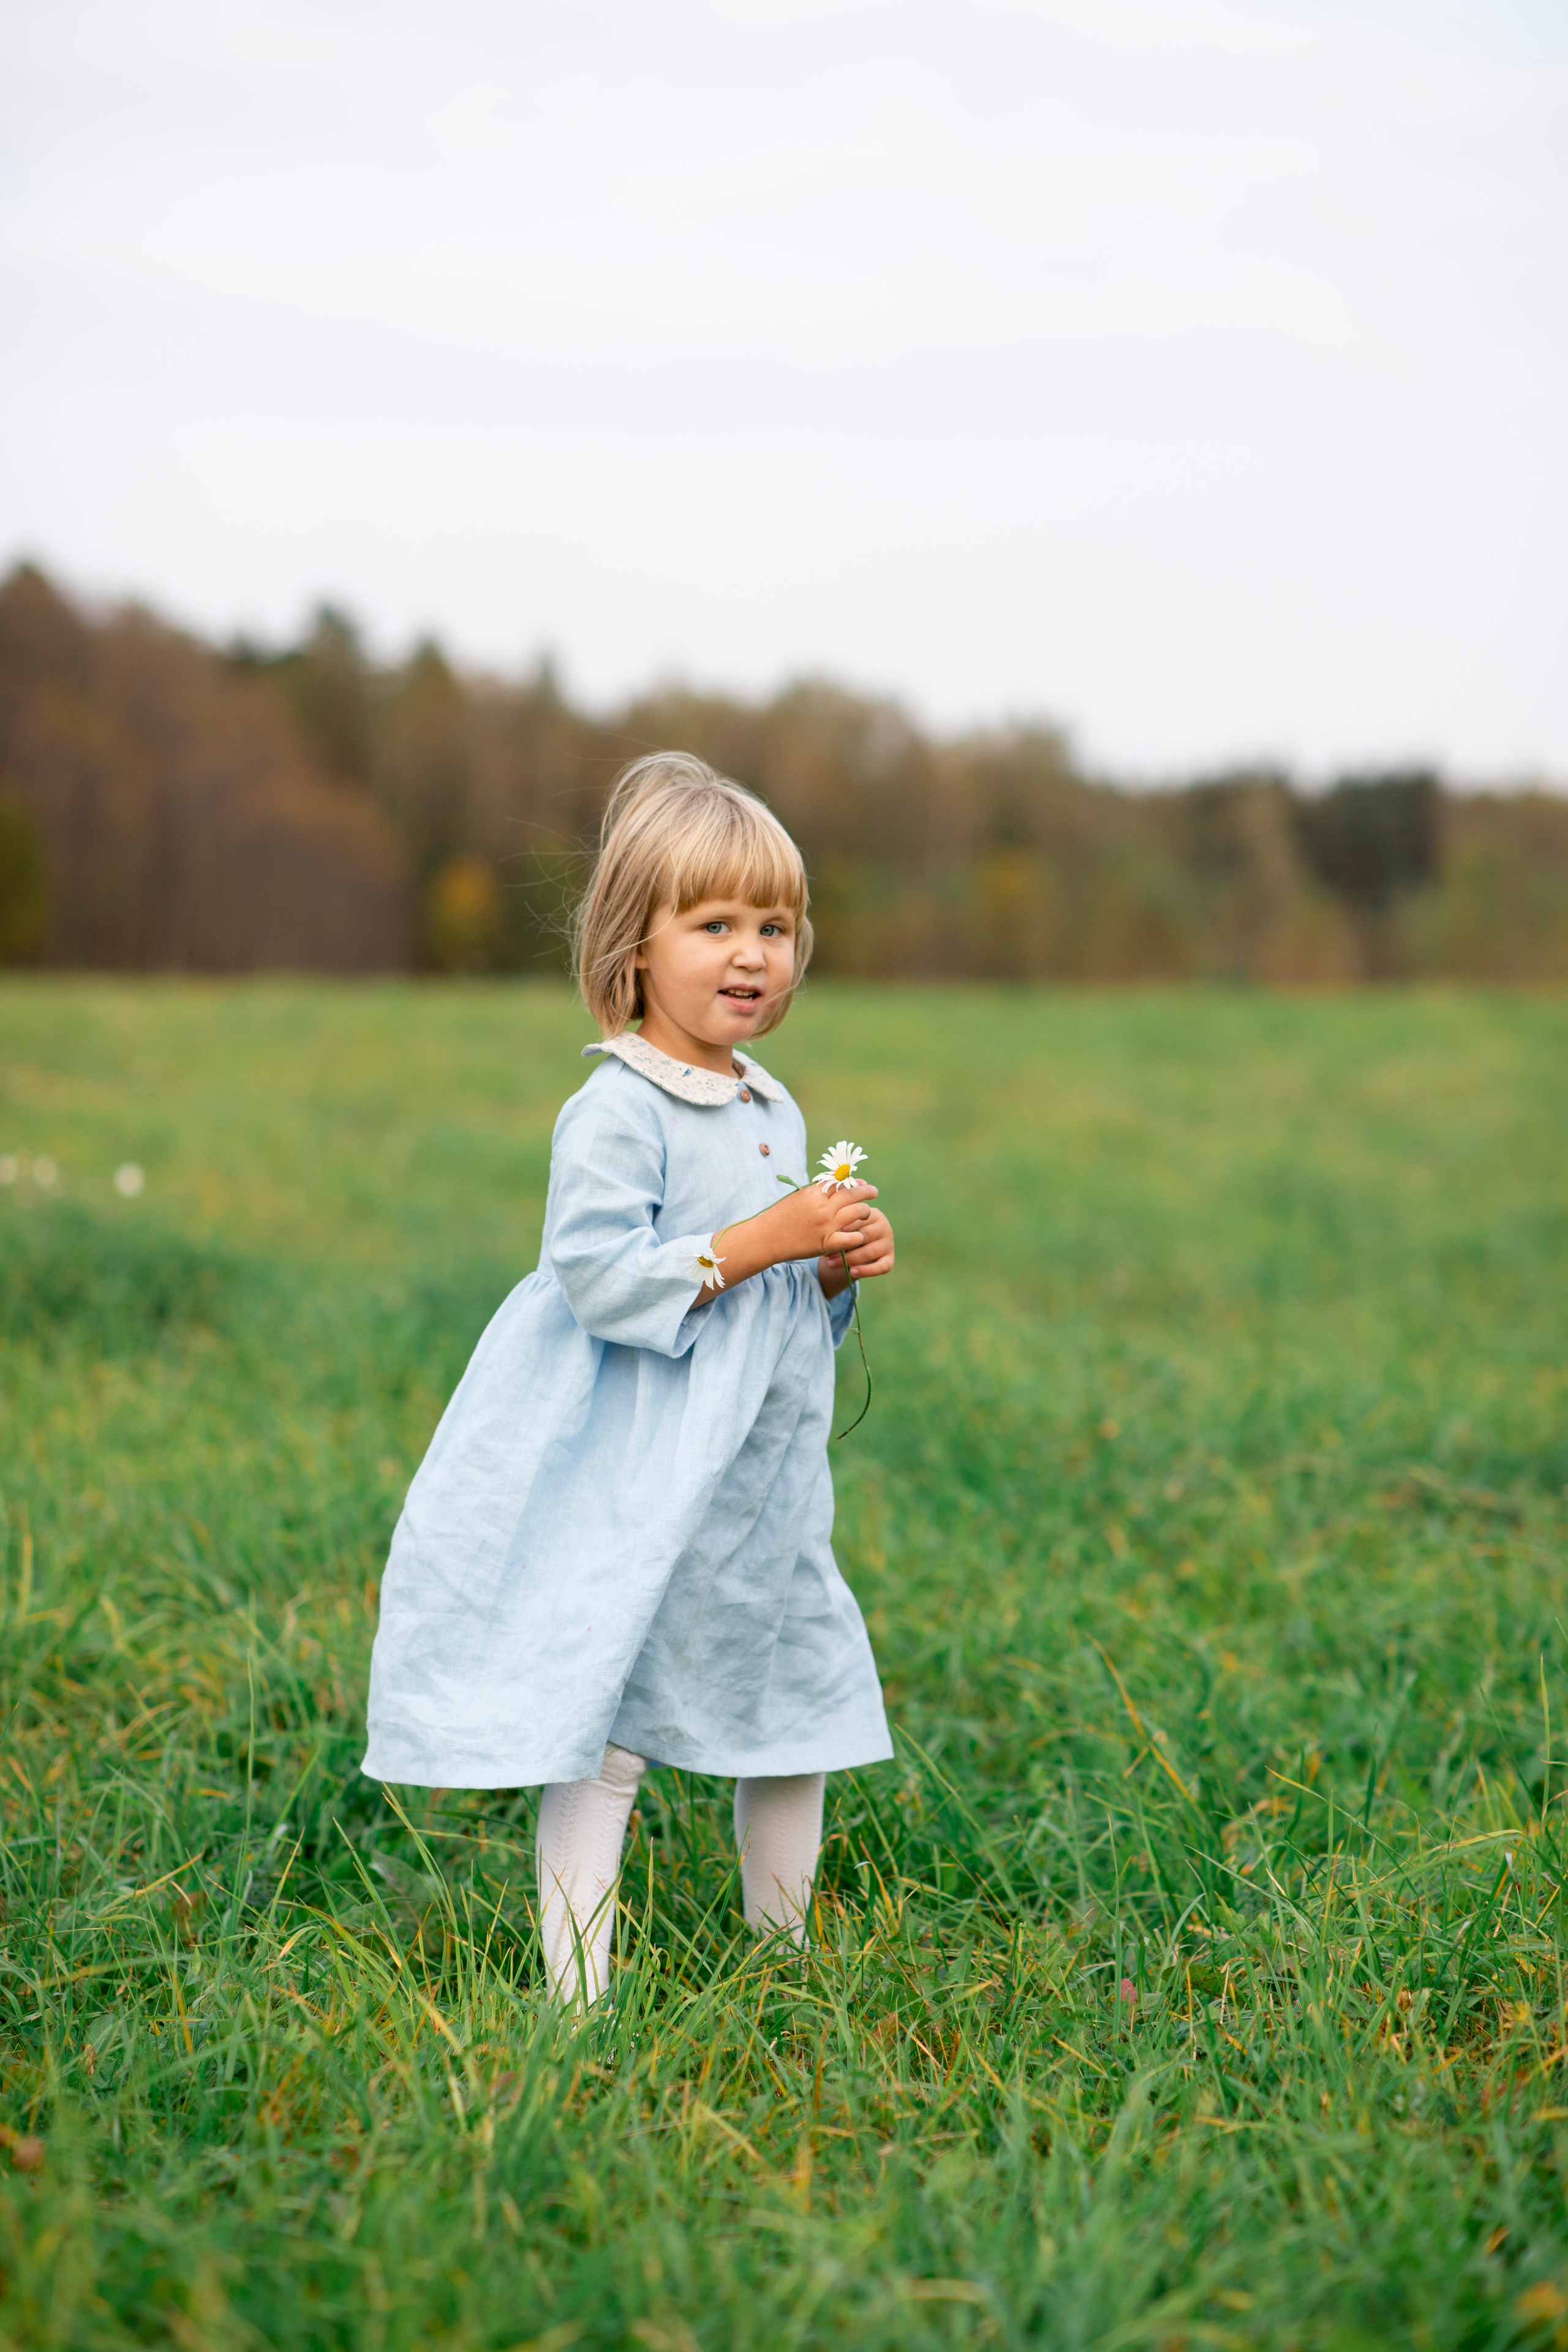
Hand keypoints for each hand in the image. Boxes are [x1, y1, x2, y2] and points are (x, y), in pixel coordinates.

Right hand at [697, 1179, 885, 1298]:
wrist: (766, 1238)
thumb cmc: (780, 1217)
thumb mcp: (798, 1198)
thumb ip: (817, 1192)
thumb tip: (835, 1183)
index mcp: (814, 1193)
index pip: (841, 1182)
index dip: (854, 1181)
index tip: (862, 1183)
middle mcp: (822, 1207)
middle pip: (853, 1194)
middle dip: (867, 1192)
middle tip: (874, 1192)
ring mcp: (826, 1225)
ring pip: (858, 1212)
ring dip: (866, 1212)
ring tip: (867, 1213)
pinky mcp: (826, 1243)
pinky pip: (852, 1237)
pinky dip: (858, 1235)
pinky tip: (859, 1235)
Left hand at [818, 1199, 893, 1295]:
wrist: (852, 1250)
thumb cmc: (846, 1234)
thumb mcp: (843, 1227)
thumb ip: (840, 1226)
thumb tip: (828, 1233)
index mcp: (873, 1214)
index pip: (858, 1220)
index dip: (842, 1230)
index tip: (826, 1238)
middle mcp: (884, 1226)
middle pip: (864, 1236)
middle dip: (844, 1246)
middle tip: (826, 1254)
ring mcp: (889, 1243)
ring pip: (869, 1252)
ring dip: (849, 1259)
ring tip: (831, 1264)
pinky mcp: (890, 1259)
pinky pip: (881, 1267)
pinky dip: (866, 1271)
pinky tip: (852, 1272)